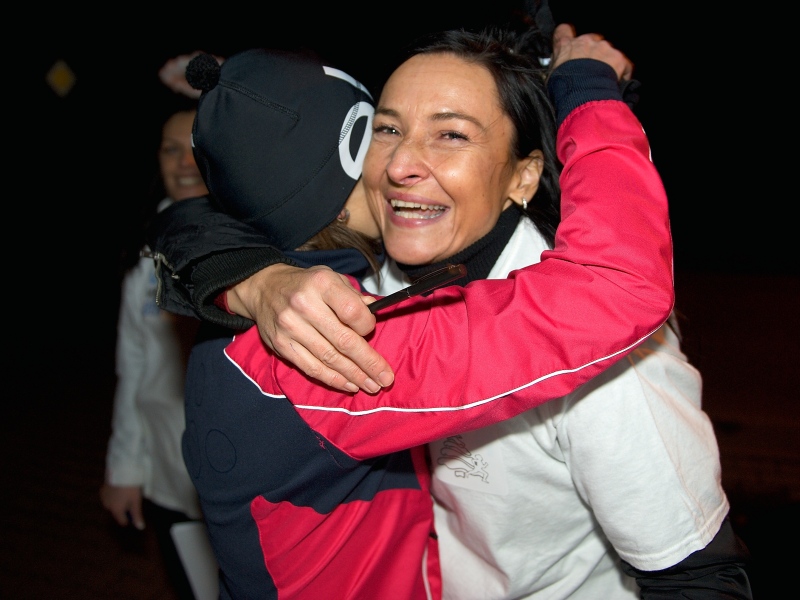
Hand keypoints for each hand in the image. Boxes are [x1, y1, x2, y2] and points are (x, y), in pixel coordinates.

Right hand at [100, 484, 144, 529]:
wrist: (121, 472)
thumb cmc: (130, 488)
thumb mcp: (136, 502)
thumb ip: (137, 515)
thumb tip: (140, 528)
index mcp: (116, 511)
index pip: (122, 521)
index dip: (130, 518)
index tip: (134, 512)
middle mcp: (107, 507)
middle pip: (117, 512)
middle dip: (123, 509)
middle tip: (131, 499)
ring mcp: (103, 498)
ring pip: (112, 505)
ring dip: (118, 502)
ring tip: (126, 493)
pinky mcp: (102, 490)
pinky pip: (108, 497)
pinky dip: (113, 496)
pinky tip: (119, 489)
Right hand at [226, 264, 394, 392]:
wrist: (264, 288)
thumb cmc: (306, 284)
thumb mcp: (331, 278)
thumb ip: (352, 295)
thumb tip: (374, 309)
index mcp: (322, 284)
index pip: (352, 311)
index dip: (367, 326)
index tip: (372, 330)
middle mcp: (304, 305)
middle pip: (343, 341)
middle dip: (368, 363)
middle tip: (385, 378)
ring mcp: (291, 327)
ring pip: (329, 358)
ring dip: (354, 376)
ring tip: (371, 386)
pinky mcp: (281, 345)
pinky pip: (311, 368)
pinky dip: (332, 379)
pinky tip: (349, 385)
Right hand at [551, 23, 633, 80]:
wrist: (581, 94)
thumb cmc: (564, 87)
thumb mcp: (552, 77)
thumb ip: (557, 66)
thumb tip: (558, 70)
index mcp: (565, 45)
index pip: (563, 31)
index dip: (566, 36)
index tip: (569, 44)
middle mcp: (585, 41)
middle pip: (589, 41)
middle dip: (590, 52)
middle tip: (588, 69)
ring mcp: (602, 47)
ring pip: (606, 50)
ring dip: (605, 61)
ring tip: (602, 78)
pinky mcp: (617, 57)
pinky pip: (623, 62)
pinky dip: (621, 70)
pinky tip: (617, 81)